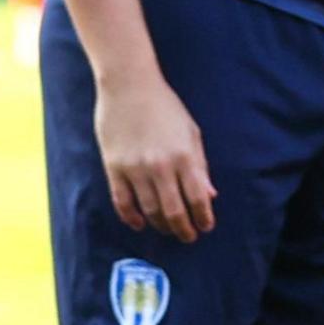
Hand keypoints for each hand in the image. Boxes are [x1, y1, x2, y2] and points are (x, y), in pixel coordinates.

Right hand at [94, 71, 214, 242]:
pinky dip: (132, 217)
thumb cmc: (166, 108)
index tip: (205, 227)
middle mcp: (161, 167)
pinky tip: (140, 224)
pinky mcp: (114, 168)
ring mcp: (135, 169)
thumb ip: (200, 166)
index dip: (203, 217)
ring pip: (149, 210)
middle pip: (174, 211)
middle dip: (183, 228)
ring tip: (168, 230)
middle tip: (188, 237)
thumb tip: (210, 195)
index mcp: (185, 156)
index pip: (198, 198)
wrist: (129, 87)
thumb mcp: (191, 133)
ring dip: (161, 225)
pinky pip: (122, 202)